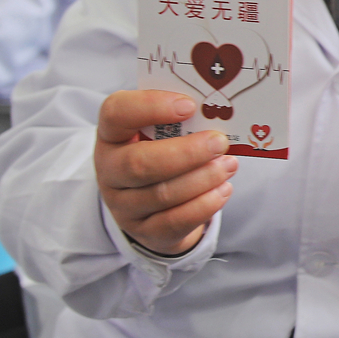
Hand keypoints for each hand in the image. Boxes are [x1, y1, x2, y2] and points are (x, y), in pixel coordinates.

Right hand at [95, 90, 235, 257]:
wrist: (150, 205)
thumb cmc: (159, 154)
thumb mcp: (158, 132)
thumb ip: (177, 120)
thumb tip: (215, 110)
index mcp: (111, 134)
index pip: (116, 113)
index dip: (150, 106)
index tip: (189, 105)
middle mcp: (110, 170)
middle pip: (139, 163)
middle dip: (186, 153)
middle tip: (219, 143)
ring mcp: (123, 205)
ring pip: (161, 195)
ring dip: (202, 179)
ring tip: (228, 165)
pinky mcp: (144, 231)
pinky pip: (174, 222)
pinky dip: (203, 205)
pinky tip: (223, 190)